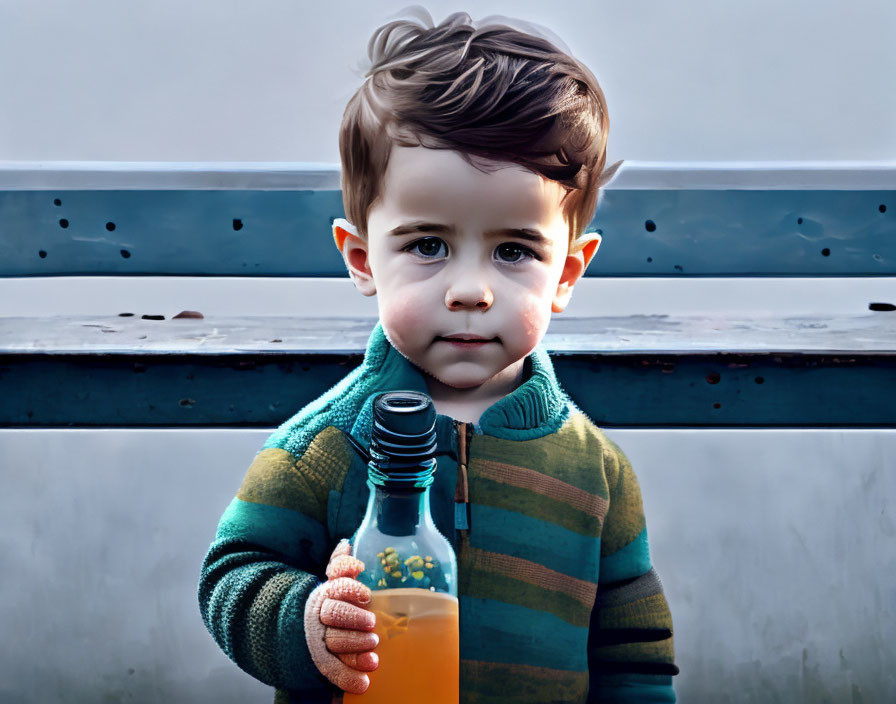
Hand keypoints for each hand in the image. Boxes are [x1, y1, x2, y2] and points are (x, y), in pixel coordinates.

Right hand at [304, 539, 378, 693]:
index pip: (335, 588)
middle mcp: (321, 617)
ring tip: (373, 650)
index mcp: (326, 594)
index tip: (366, 595)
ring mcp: (321, 641)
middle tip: (371, 622)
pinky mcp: (323, 664)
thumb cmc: (330, 605)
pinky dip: (348, 678)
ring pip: (334, 643)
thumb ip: (340, 567)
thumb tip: (346, 543)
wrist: (303, 634)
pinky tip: (364, 683)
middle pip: (334, 614)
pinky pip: (332, 672)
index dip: (350, 590)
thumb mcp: (334, 584)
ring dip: (354, 647)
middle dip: (353, 619)